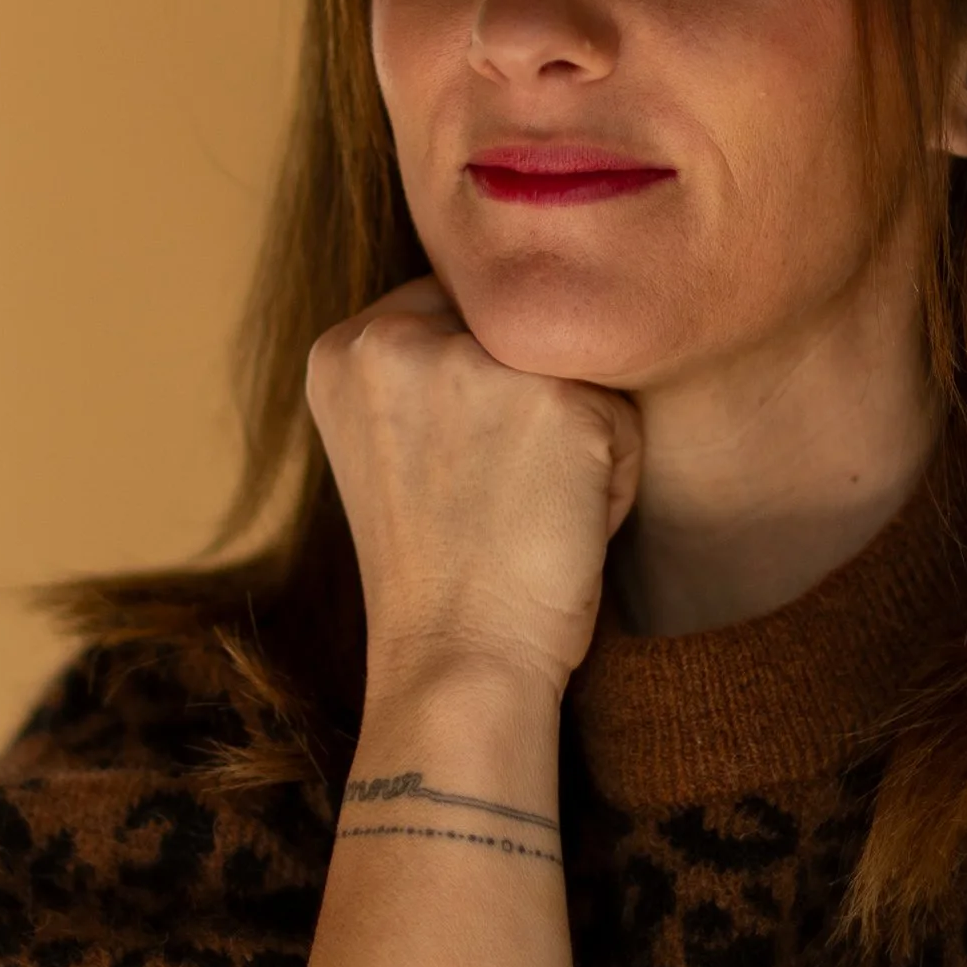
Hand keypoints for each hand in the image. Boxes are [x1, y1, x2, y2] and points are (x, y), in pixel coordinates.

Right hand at [306, 277, 639, 698]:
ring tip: (526, 511)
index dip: (484, 389)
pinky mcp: (559, 401)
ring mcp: (478, 363)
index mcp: (343, 347)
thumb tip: (518, 304)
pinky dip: (612, 477)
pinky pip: (623, 416)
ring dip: (573, 439)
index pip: (458, 310)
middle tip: (492, 497)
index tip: (461, 471)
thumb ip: (425, 365)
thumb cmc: (438, 569)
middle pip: (519, 331)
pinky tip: (562, 527)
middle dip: (526, 407)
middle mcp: (396, 335)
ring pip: (575, 367)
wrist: (456, 663)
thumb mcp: (391, 441)